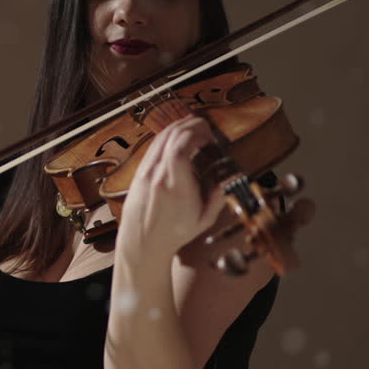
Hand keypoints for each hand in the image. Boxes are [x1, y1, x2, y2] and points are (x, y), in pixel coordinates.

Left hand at [118, 115, 226, 261]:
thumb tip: (229, 180)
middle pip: (171, 137)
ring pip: (160, 138)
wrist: (142, 242)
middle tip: (206, 128)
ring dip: (178, 127)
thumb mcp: (203, 221)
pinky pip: (153, 146)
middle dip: (191, 125)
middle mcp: (157, 176)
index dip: (196, 133)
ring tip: (194, 128)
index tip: (209, 135)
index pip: (180, 149)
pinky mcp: (139, 172)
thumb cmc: (172, 234)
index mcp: (175, 187)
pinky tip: (177, 137)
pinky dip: (167, 136)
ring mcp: (146, 172)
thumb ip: (218, 198)